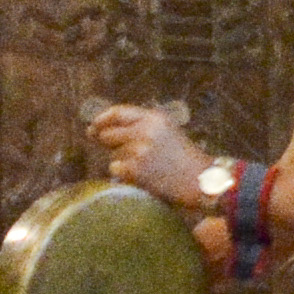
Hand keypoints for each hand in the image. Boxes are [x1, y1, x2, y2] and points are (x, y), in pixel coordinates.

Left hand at [84, 101, 209, 205]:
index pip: (117, 113)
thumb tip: (101, 129)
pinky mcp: (136, 169)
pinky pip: (115, 168)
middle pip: (108, 133)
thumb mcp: (166, 131)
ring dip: (122, 161)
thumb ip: (139, 125)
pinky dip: (123, 174)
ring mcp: (140, 150)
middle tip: (122, 152)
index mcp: (154, 117)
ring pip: (112, 154)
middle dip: (109, 143)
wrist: (200, 180)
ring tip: (146, 166)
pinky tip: (142, 176)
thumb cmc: (183, 157)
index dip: (101, 120)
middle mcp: (146, 130)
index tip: (93, 127)